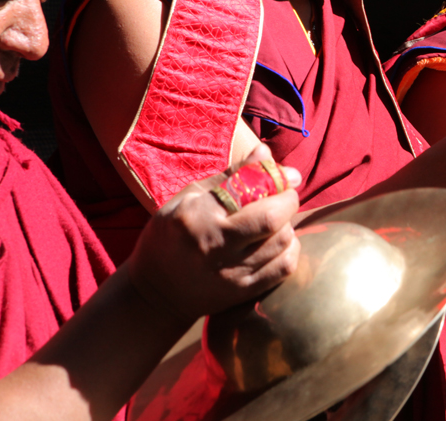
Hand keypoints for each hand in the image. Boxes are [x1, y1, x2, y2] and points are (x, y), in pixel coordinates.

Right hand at [125, 144, 301, 324]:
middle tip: (285, 197)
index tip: (287, 176)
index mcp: (196, 215)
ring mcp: (231, 272)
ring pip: (283, 242)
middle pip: (272, 218)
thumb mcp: (189, 197)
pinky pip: (285, 267)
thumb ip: (231, 175)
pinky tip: (278, 242)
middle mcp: (214, 245)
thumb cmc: (171, 236)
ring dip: (288, 225)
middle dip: (288, 201)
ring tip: (277, 220)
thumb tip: (266, 152)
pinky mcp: (244, 292)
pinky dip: (290, 249)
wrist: (156, 294)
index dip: (277, 179)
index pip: (249, 190)